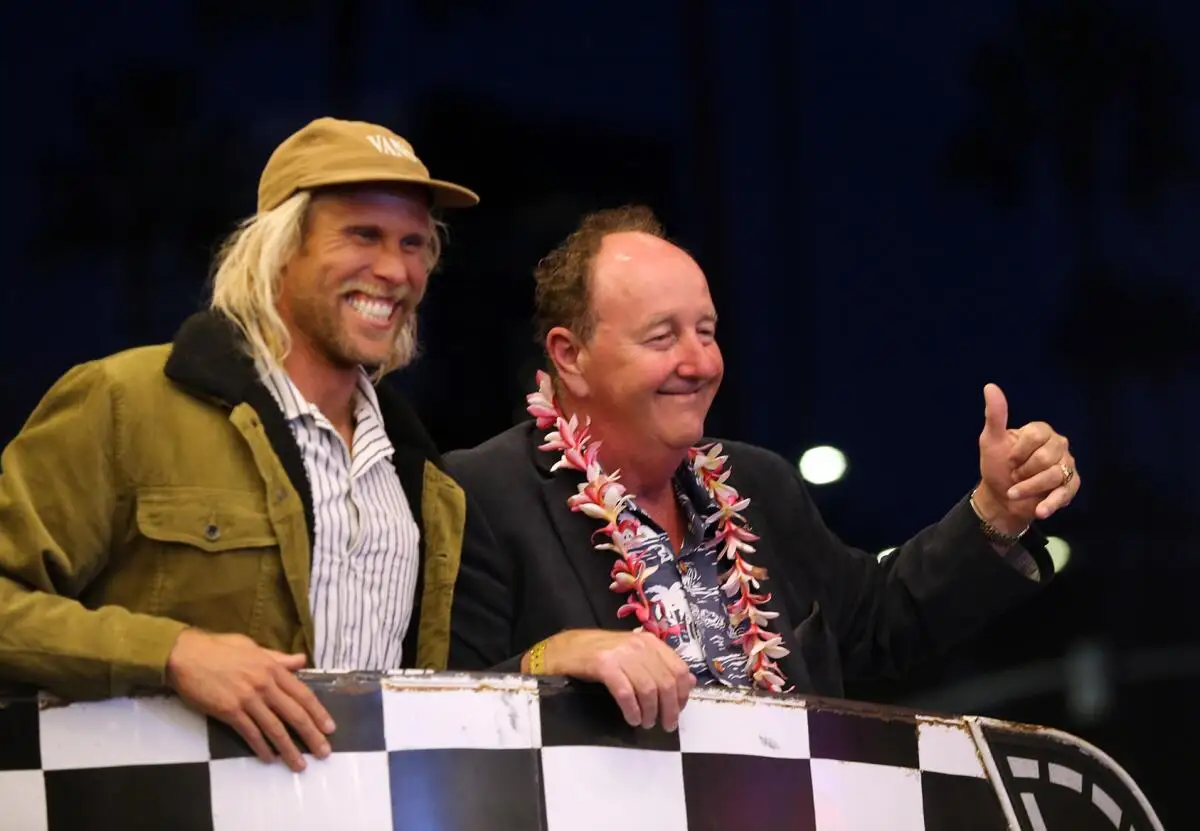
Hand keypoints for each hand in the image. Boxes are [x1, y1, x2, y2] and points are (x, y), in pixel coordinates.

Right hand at [165, 630, 335, 771]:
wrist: (186, 655)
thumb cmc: (219, 649)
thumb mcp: (253, 648)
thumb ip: (278, 658)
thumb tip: (301, 660)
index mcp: (273, 668)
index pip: (303, 694)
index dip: (318, 713)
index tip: (330, 728)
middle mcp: (265, 684)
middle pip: (295, 714)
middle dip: (312, 735)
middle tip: (324, 752)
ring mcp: (248, 699)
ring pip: (275, 728)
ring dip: (289, 749)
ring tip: (300, 765)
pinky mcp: (230, 711)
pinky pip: (250, 733)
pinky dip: (262, 748)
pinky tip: (270, 759)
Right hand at [532, 629, 695, 731]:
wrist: (568, 648)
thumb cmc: (603, 654)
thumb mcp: (636, 656)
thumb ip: (661, 666)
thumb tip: (690, 682)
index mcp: (651, 642)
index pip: (679, 669)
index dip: (682, 694)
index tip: (678, 710)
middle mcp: (639, 645)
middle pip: (665, 682)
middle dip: (669, 709)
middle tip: (666, 725)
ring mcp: (621, 654)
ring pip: (648, 689)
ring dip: (650, 712)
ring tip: (646, 723)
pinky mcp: (604, 665)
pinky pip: (626, 693)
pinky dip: (632, 710)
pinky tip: (631, 719)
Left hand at [977, 383, 1079, 530]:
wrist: (1001, 498)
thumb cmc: (997, 466)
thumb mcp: (991, 441)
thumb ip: (995, 416)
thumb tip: (990, 387)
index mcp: (1040, 431)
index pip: (1036, 435)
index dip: (1018, 452)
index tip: (1008, 460)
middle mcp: (1058, 445)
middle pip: (1046, 458)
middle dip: (1023, 472)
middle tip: (1013, 476)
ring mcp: (1067, 466)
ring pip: (1054, 476)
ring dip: (1029, 488)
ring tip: (1015, 493)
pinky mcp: (1071, 486)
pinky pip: (1066, 492)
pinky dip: (1051, 503)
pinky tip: (1039, 511)